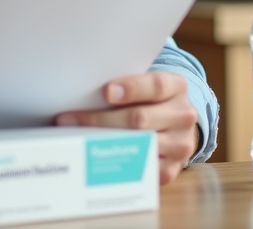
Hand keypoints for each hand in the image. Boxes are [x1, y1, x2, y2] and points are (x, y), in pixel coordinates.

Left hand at [54, 72, 198, 184]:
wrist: (177, 124)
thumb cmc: (151, 99)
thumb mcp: (147, 83)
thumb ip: (125, 84)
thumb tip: (84, 88)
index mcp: (176, 87)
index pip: (155, 86)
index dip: (131, 89)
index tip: (106, 92)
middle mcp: (183, 115)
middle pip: (140, 119)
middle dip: (101, 120)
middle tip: (69, 120)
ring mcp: (180, 144)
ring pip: (138, 145)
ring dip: (103, 143)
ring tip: (76, 139)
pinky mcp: (172, 169)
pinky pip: (141, 170)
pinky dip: (117, 164)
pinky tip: (96, 159)